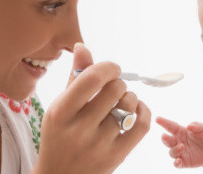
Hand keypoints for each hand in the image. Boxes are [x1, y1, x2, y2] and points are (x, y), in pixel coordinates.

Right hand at [32, 43, 150, 173]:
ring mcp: (99, 146)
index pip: (93, 78)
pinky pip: (142, 125)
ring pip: (129, 105)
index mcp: (61, 113)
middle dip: (118, 81)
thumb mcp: (59, 107)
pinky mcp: (117, 157)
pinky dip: (143, 111)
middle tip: (113, 86)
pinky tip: (134, 109)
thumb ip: (74, 77)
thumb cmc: (59, 136)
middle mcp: (79, 130)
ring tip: (120, 101)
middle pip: (115, 89)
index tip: (111, 69)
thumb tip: (82, 46)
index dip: (108, 67)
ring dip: (129, 96)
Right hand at [156, 116, 202, 168]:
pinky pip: (177, 164)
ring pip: (172, 152)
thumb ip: (196, 126)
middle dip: (164, 138)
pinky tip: (178, 161)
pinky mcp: (184, 162)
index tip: (157, 119)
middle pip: (167, 140)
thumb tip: (189, 126)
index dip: (163, 122)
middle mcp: (177, 141)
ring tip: (182, 146)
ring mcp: (180, 152)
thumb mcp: (202, 128)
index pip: (170, 126)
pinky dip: (176, 163)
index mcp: (180, 131)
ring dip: (175, 149)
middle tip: (164, 136)